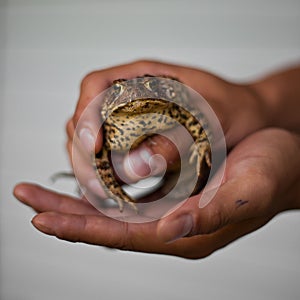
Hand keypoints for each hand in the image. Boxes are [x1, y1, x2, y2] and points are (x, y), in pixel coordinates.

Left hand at [14, 129, 299, 258]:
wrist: (285, 163)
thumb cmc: (272, 175)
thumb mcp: (248, 192)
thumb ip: (210, 215)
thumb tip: (168, 230)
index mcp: (186, 231)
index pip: (121, 235)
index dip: (81, 227)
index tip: (41, 218)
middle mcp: (171, 224)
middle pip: (106, 224)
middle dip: (63, 214)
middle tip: (25, 199)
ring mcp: (169, 210)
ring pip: (111, 211)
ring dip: (75, 201)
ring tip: (41, 193)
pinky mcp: (172, 194)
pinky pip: (127, 197)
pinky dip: (100, 192)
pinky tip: (83, 182)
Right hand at [66, 60, 267, 192]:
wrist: (249, 118)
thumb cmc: (234, 110)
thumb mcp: (212, 120)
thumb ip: (176, 141)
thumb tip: (136, 166)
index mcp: (145, 78)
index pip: (96, 87)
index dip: (85, 115)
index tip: (92, 145)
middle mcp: (132, 98)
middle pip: (86, 118)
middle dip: (83, 152)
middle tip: (98, 185)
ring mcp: (132, 121)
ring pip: (93, 140)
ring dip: (91, 166)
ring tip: (103, 192)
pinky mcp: (139, 143)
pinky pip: (109, 156)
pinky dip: (105, 174)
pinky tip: (113, 191)